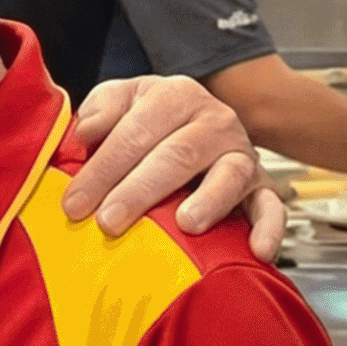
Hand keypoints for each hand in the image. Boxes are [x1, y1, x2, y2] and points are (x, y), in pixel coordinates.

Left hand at [66, 74, 270, 246]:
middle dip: (139, 191)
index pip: (136, 131)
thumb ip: (103, 107)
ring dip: (208, 202)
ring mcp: (242, 154)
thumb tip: (88, 129)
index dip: (103, 168)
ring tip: (186, 224)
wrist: (202, 126)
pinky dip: (268, 228)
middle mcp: (215, 120)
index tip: (75, 203)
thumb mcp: (125, 101)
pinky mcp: (262, 186)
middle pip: (176, 155)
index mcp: (176, 95)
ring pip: (228, 176)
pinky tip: (258, 250)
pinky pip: (271, 207)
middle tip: (109, 222)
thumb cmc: (153, 122)